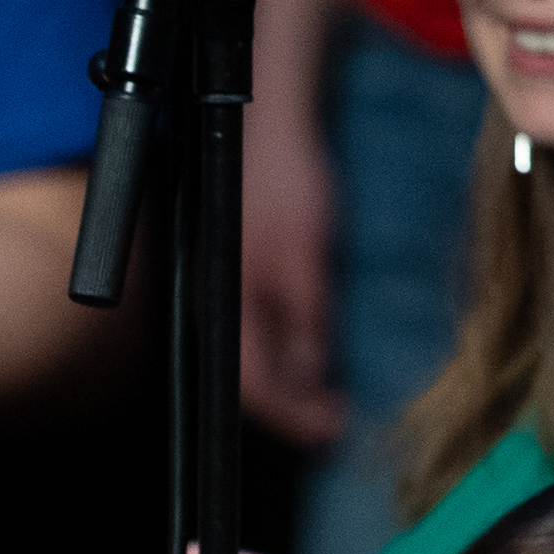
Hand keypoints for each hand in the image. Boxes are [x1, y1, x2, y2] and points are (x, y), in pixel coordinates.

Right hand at [239, 102, 345, 448]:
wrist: (264, 126)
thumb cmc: (283, 184)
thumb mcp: (307, 258)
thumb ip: (306, 319)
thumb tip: (310, 371)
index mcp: (229, 305)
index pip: (254, 385)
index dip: (294, 414)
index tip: (333, 427)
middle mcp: (218, 302)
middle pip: (248, 377)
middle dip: (292, 404)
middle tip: (335, 417)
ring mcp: (225, 288)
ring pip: (251, 353)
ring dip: (289, 377)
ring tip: (326, 389)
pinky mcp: (236, 271)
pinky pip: (255, 327)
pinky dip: (285, 346)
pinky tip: (310, 345)